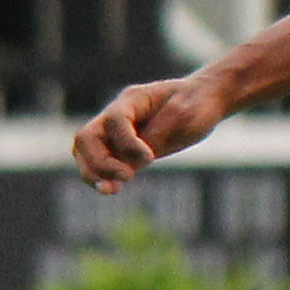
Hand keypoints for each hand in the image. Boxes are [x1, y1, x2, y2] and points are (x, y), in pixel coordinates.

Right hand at [72, 75, 232, 192]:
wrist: (204, 100)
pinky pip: (99, 162)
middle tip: (128, 177)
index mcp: (134, 100)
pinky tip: (112, 189)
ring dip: (93, 172)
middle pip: (87, 137)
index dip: (127, 142)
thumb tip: (137, 160)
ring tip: (110, 190)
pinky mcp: (122, 148)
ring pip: (85, 151)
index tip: (150, 159)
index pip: (114, 120)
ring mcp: (116, 131)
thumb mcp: (186, 114)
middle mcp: (118, 115)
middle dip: (100, 161)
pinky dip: (101, 176)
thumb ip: (160, 133)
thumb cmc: (198, 104)